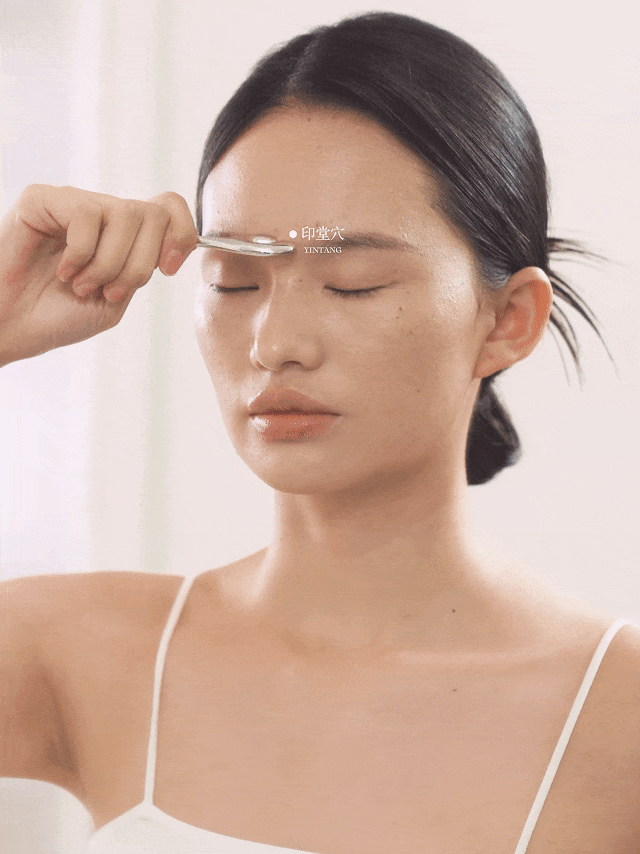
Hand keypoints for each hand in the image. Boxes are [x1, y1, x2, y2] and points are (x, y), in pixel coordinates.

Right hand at [0, 184, 197, 364]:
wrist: (13, 328)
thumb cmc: (60, 316)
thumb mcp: (117, 298)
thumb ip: (145, 270)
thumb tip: (172, 245)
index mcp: (125, 234)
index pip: (169, 208)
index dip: (180, 236)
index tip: (167, 270)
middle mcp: (102, 212)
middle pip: (154, 214)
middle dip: (139, 263)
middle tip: (110, 289)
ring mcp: (73, 202)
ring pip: (125, 214)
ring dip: (109, 263)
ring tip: (82, 285)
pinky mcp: (42, 199)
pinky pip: (85, 214)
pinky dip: (80, 253)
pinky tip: (63, 271)